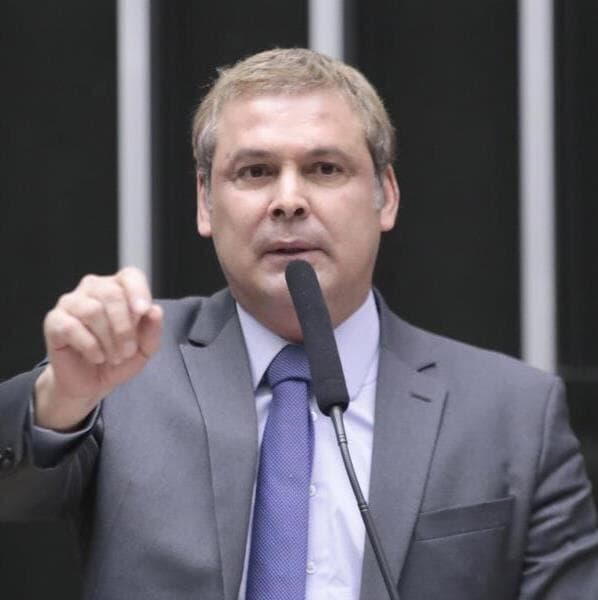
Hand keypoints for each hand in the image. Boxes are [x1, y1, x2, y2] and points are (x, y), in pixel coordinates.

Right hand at [34, 267, 162, 430]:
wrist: (92, 382)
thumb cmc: (119, 358)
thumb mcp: (144, 349)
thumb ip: (152, 330)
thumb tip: (155, 310)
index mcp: (119, 288)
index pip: (130, 276)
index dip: (138, 291)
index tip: (144, 311)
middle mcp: (93, 288)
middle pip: (112, 294)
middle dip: (124, 327)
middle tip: (128, 351)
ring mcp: (71, 302)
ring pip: (93, 310)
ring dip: (108, 339)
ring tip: (114, 357)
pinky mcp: (54, 321)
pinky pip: (71, 327)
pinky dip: (90, 346)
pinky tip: (97, 357)